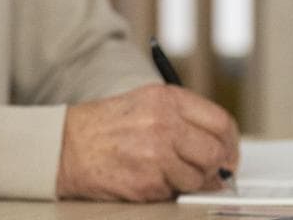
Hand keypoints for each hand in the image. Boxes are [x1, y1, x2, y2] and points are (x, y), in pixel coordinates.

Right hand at [56, 83, 239, 201]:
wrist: (63, 146)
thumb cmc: (102, 127)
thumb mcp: (143, 105)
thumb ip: (181, 119)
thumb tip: (219, 148)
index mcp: (165, 99)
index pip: (221, 123)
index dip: (229, 143)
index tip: (227, 154)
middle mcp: (164, 123)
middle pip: (216, 153)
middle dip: (214, 167)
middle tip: (206, 172)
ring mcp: (156, 154)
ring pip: (199, 177)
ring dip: (187, 180)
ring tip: (162, 171)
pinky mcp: (148, 182)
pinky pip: (175, 192)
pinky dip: (165, 190)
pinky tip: (145, 177)